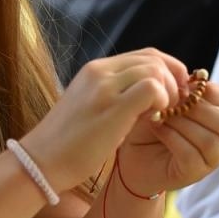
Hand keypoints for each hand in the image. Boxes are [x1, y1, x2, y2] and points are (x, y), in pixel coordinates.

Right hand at [19, 49, 186, 192]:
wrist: (41, 162)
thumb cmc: (68, 143)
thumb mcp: (92, 109)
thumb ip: (118, 96)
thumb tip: (152, 94)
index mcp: (95, 70)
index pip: (145, 55)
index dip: (169, 70)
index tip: (176, 92)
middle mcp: (99, 72)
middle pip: (153, 59)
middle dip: (174, 80)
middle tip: (177, 105)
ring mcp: (103, 88)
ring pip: (155, 70)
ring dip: (169, 92)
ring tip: (164, 114)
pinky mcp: (110, 108)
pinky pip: (151, 88)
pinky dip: (162, 102)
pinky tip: (155, 119)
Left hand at [113, 80, 218, 196]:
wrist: (131, 151)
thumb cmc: (151, 122)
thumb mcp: (164, 98)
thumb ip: (178, 86)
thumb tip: (187, 80)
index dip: (209, 91)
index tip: (184, 88)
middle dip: (199, 110)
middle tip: (173, 104)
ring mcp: (210, 159)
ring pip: (210, 141)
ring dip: (183, 124)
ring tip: (162, 116)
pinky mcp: (194, 173)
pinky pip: (192, 155)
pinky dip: (173, 138)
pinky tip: (158, 129)